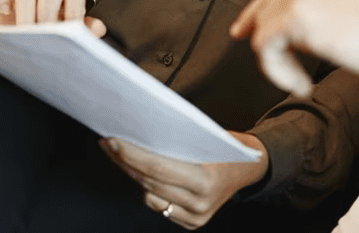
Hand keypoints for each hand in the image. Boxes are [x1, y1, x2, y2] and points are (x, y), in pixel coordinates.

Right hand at [0, 0, 105, 35]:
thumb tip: (99, 29)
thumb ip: (84, 26)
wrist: (19, 21)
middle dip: (49, 14)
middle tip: (45, 36)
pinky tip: (2, 10)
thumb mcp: (65, 27)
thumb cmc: (47, 26)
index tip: (70, 32)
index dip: (75, 10)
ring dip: (26, 12)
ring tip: (25, 34)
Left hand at [102, 132, 268, 228]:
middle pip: (150, 182)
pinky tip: (142, 174)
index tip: (113, 141)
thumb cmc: (226, 148)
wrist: (249, 169)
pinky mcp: (191, 223)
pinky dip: (149, 190)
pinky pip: (159, 206)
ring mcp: (196, 217)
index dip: (131, 154)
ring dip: (134, 175)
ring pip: (151, 196)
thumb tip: (139, 134)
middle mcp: (200, 203)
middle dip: (126, 162)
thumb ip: (177, 144)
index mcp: (206, 181)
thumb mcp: (206, 139)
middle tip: (109, 144)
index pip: (157, 168)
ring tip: (122, 156)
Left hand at [230, 0, 358, 115]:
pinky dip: (280, 73)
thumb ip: (324, 11)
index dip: (259, 13)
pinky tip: (302, 84)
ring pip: (263, 31)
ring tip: (301, 81)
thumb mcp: (354, 8)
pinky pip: (266, 50)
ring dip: (279, 63)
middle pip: (263, 6)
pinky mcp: (295, 17)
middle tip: (262, 61)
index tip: (247, 31)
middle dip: (259, 35)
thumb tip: (299, 35)